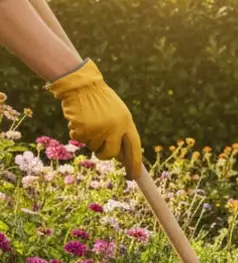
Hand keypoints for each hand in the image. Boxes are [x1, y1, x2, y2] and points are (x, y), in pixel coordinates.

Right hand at [48, 60, 142, 177]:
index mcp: (126, 123)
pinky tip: (80, 120)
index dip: (135, 164)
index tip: (135, 177)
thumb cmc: (102, 101)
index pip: (134, 148)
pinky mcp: (82, 129)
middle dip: (106, 155)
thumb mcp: (119, 114)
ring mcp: (97, 129)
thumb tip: (122, 157)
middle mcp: (114, 128)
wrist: (82, 86)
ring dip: (91, 140)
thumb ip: (122, 133)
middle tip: (102, 151)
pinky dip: (78, 133)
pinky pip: (80, 140)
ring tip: (90, 123)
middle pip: (112, 154)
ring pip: (94, 148)